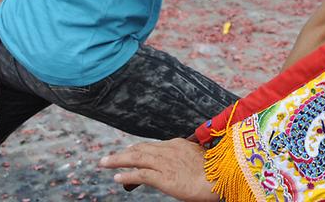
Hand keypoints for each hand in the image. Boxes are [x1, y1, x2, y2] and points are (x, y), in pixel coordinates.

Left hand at [99, 138, 216, 200]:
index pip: (153, 146)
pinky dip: (127, 175)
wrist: (221, 179)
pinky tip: (116, 178)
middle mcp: (169, 150)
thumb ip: (187, 159)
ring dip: (117, 160)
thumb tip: (182, 165)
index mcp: (179, 144)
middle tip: (107, 158)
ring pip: (136, 158)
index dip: (138, 149)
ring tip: (103, 163)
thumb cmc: (215, 172)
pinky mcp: (163, 177)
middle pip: (140, 149)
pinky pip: (140, 175)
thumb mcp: (200, 159)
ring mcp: (165, 163)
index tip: (128, 151)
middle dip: (122, 153)